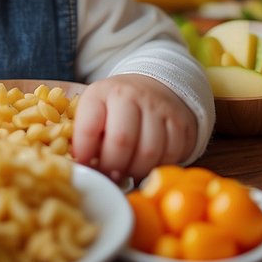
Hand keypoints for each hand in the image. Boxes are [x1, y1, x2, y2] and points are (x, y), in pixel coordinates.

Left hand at [71, 74, 196, 184]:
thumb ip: (86, 134)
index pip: (88, 127)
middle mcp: (131, 95)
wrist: (156, 86)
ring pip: (149, 152)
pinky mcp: (180, 121)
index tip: (85, 166)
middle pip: (122, 142)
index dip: (84, 153)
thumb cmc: (118, 107)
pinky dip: (158, 167)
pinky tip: (148, 164)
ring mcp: (158, 107)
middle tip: (110, 175)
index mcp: (102, 93)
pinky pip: (171, 155)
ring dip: (136, 171)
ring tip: (128, 171)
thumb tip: (81, 168)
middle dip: (113, 167)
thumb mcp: (96, 110)